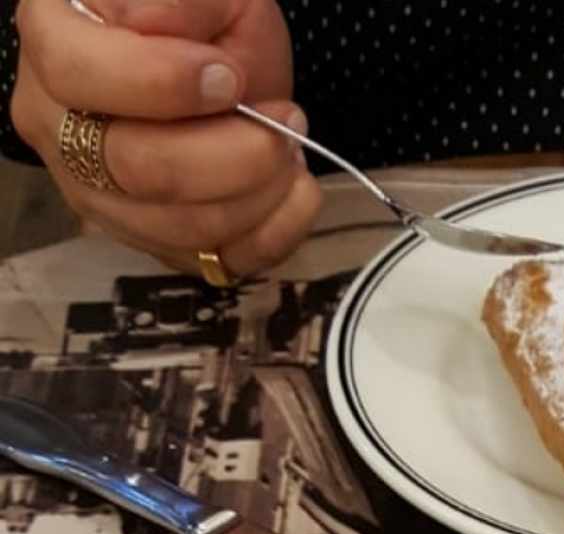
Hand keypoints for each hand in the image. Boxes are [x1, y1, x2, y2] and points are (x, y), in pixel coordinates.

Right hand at [10, 0, 321, 278]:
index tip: (228, 76)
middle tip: (287, 119)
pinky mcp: (159, 245)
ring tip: (291, 147)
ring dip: (262, 192)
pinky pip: (221, 263)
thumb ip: (184, 1)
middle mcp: (61, 133)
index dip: (163, 82)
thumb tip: (167, 30)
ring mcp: (105, 200)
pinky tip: (295, 188)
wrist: (224, 72)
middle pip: (138, 169)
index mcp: (54, 46)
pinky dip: (277, 231)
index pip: (80, 76)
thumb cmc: (205, 26)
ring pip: (182, 227)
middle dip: (236, 152)